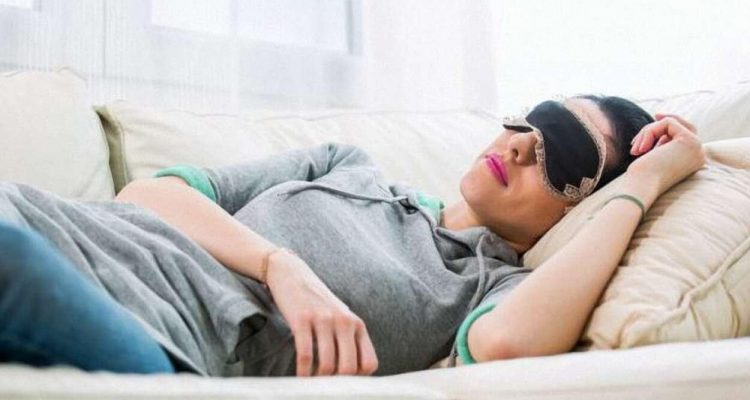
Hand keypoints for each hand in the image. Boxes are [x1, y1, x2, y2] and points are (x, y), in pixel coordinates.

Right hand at [264, 250, 378, 376]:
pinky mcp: (302, 319)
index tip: (344, 381)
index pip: (369, 363)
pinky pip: (305, 354)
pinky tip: (300, 375)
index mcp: (357, 324)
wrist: (293, 274)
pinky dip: (302, 371)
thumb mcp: (340, 318)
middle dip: (337, 383)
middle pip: (349, 368)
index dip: (358, 379)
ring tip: (312, 381)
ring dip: (318, 380)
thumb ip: (349, 340)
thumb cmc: (317, 303)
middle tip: (325, 385)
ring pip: (327, 365)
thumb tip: (351, 375)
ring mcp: (323, 319)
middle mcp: (344, 321)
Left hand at [625, 114, 705, 201]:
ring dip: (649, 131)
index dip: (672, 125)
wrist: (641, 188)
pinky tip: (641, 149)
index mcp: (692, 161)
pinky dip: (650, 132)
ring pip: (672, 124)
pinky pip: (668, 123)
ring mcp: (697, 147)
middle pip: (684, 126)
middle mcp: (699, 155)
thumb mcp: (653, 155)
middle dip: (665, 121)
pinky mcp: (689, 140)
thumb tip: (661, 119)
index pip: (686, 135)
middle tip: (655, 115)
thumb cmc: (642, 177)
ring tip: (635, 149)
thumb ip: (662, 141)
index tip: (657, 116)